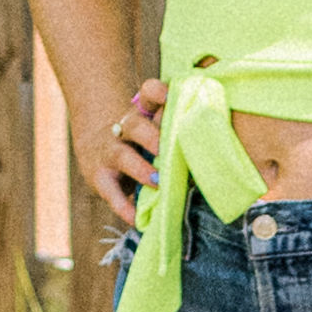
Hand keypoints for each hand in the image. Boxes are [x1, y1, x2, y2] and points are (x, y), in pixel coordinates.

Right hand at [94, 75, 166, 222]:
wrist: (97, 144)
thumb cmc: (142, 136)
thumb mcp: (155, 122)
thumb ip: (178, 126)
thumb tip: (213, 146)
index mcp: (142, 111)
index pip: (149, 93)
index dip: (158, 93)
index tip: (171, 96)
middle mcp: (124, 128)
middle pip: (136, 126)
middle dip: (152, 137)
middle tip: (168, 149)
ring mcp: (110, 152)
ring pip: (122, 156)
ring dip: (141, 170)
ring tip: (158, 182)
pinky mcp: (100, 177)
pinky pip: (112, 193)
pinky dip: (125, 207)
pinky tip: (138, 219)